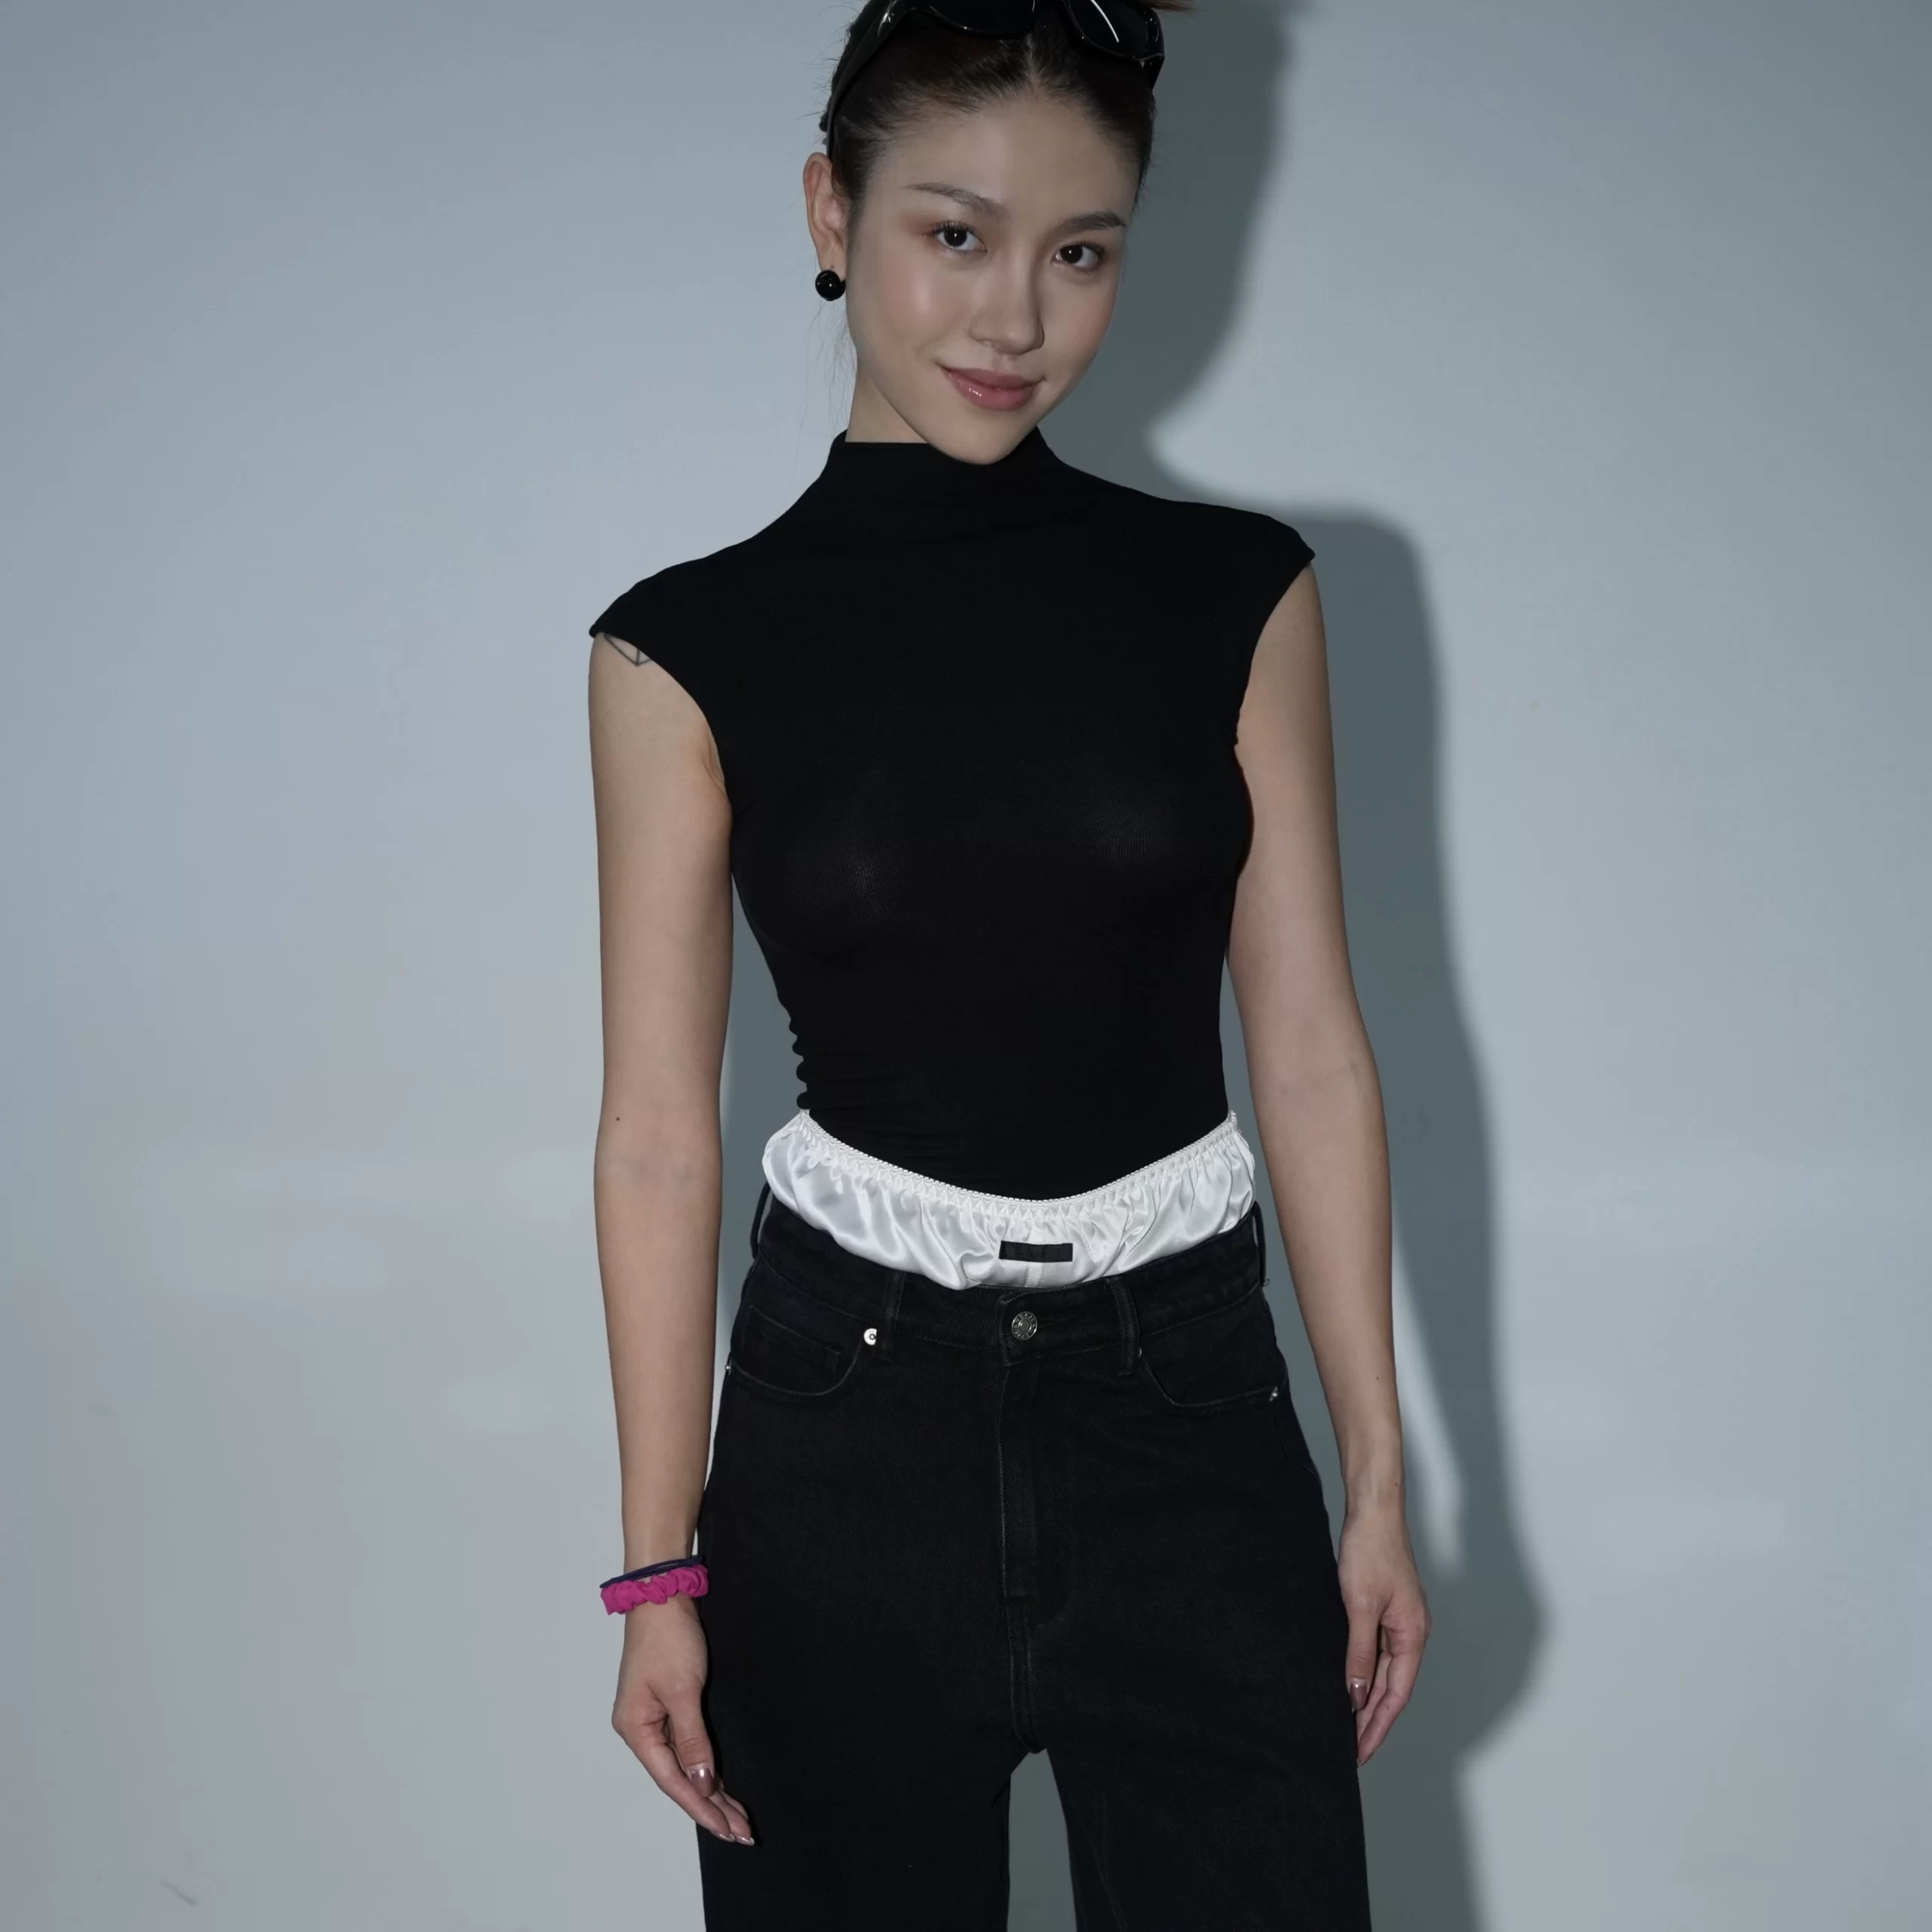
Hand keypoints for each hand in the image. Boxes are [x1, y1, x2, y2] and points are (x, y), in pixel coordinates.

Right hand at [611, 1594, 755, 1844]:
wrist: (662, 1594)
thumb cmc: (668, 1637)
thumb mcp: (683, 1689)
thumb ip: (693, 1739)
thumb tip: (701, 1783)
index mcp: (636, 1729)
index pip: (672, 1780)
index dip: (701, 1807)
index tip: (727, 1829)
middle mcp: (641, 1729)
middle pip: (679, 1778)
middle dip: (710, 1807)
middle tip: (741, 1833)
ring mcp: (654, 1718)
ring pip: (685, 1765)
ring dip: (711, 1791)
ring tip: (736, 1819)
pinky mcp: (667, 1705)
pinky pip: (687, 1746)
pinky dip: (705, 1766)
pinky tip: (721, 1786)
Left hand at [1337, 1497, 1428, 1764]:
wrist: (1372, 1510)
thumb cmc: (1370, 1551)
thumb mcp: (1359, 1606)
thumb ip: (1359, 1652)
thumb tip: (1356, 1694)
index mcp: (1412, 1635)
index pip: (1396, 1695)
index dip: (1377, 1725)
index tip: (1360, 1752)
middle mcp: (1410, 1632)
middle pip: (1392, 1688)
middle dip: (1372, 1720)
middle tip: (1349, 1750)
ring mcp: (1399, 1621)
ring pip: (1384, 1672)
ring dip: (1367, 1698)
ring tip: (1346, 1727)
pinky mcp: (1385, 1608)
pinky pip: (1376, 1652)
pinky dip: (1363, 1672)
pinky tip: (1348, 1682)